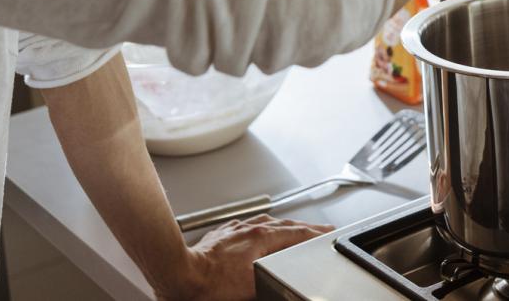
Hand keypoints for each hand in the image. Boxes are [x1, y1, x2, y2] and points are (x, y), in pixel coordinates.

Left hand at [162, 214, 330, 299]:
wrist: (181, 275)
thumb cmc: (211, 284)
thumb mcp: (254, 284)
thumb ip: (275, 275)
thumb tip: (285, 279)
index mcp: (261, 238)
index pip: (296, 233)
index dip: (314, 234)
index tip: (326, 233)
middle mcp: (249, 229)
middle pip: (285, 225)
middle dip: (304, 228)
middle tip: (318, 230)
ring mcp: (235, 230)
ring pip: (267, 223)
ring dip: (284, 226)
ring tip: (293, 230)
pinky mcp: (222, 235)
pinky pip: (248, 225)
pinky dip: (261, 228)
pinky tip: (259, 231)